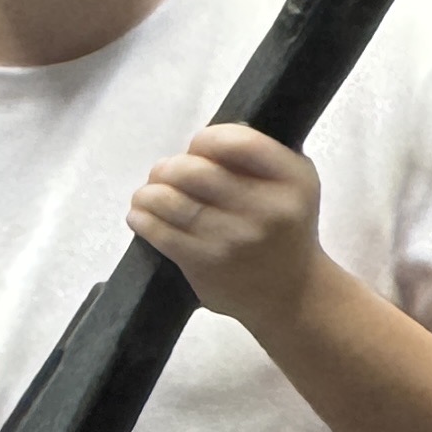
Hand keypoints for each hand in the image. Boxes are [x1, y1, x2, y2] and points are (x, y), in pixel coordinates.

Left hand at [128, 123, 327, 334]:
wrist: (290, 291)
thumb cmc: (284, 227)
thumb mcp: (292, 182)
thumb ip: (257, 155)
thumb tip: (203, 139)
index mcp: (291, 179)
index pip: (237, 142)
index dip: (206, 140)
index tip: (197, 147)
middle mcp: (265, 209)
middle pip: (194, 171)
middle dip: (168, 167)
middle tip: (164, 172)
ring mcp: (233, 239)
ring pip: (170, 201)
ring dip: (148, 193)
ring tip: (148, 194)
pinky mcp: (205, 264)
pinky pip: (160, 233)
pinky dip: (141, 218)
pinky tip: (140, 215)